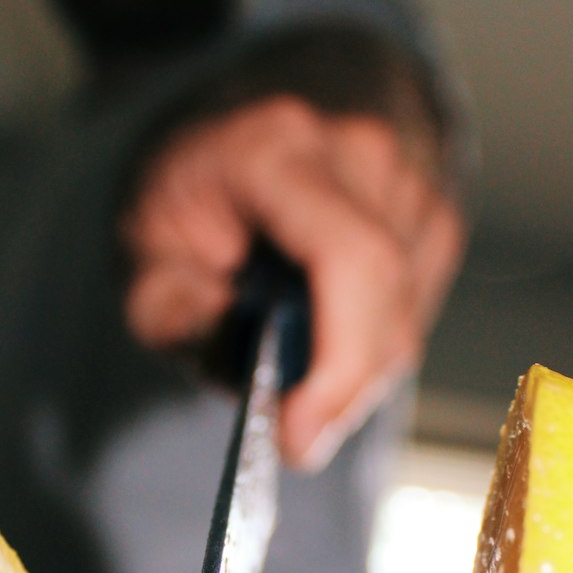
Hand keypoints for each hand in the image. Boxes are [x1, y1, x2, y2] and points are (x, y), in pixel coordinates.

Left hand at [121, 96, 465, 468]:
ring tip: (290, 350)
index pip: (350, 260)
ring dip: (355, 365)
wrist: (227, 136)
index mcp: (274, 150)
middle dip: (342, 387)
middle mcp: (356, 148)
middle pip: (386, 300)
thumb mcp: (141, 261)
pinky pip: (418, 305)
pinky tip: (324, 322)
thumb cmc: (181, 197)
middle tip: (290, 430)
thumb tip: (262, 377)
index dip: (340, 362)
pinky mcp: (432, 207)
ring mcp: (406, 173)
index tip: (301, 436)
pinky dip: (374, 340)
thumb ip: (180, 318)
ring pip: (407, 314)